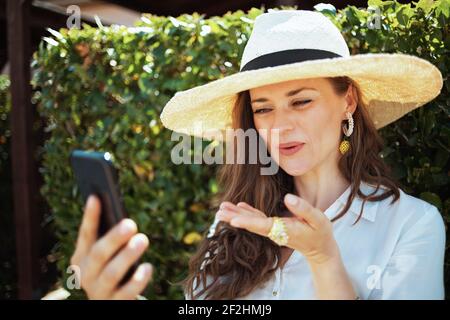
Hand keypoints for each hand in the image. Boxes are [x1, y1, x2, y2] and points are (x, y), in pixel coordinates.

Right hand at [70, 195, 152, 298]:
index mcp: (81, 257)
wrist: (108, 302)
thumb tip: (121, 213)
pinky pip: (127, 292)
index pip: (85, 234)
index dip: (90, 216)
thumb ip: (110, 238)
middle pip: (98, 254)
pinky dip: (138, 280)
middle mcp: (86, 274)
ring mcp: (98, 290)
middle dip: (114, 238)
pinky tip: (148, 267)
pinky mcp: (114, 302)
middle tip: (131, 224)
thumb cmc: (109, 269)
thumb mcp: (106, 254)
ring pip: (112, 273)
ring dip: (127, 256)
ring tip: (143, 239)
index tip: (96, 197)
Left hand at [216, 194, 339, 264]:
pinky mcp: (274, 226)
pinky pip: (258, 219)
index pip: (262, 225)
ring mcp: (273, 229)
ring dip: (236, 215)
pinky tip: (239, 206)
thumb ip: (303, 209)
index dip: (247, 222)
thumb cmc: (320, 233)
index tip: (232, 220)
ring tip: (221, 208)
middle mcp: (275, 231)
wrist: (320, 249)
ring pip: (252, 221)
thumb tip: (287, 198)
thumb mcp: (318, 220)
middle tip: (218, 212)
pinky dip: (248, 212)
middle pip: (252, 224)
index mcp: (284, 230)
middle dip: (234, 218)